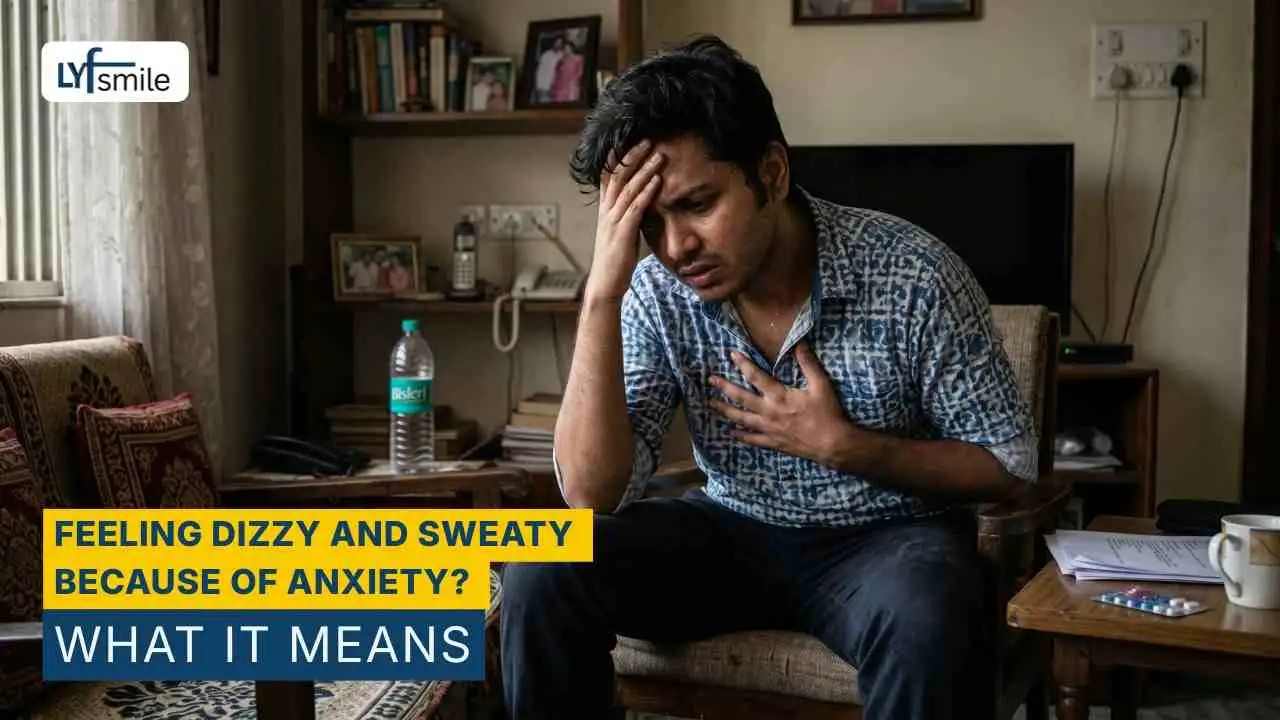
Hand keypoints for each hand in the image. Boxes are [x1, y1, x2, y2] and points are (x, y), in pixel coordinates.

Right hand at [584, 139, 664, 301]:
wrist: (605, 285)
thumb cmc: (614, 261)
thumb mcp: (619, 233)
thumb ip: (626, 217)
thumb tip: (640, 205)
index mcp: (604, 211)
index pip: (607, 177)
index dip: (617, 158)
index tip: (629, 141)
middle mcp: (606, 212)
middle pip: (618, 176)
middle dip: (632, 156)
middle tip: (648, 140)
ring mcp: (613, 221)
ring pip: (628, 188)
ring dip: (644, 169)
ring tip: (658, 155)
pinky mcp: (623, 233)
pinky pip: (635, 207)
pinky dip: (647, 192)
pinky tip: (658, 180)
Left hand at [709, 343, 853, 464]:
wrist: (832, 444)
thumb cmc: (828, 413)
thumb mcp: (821, 385)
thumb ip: (808, 364)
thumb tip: (800, 343)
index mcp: (780, 396)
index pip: (756, 376)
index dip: (743, 364)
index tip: (732, 355)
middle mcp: (769, 412)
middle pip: (741, 398)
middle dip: (724, 387)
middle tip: (710, 380)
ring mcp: (769, 428)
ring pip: (742, 418)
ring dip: (725, 410)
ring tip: (711, 404)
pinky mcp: (773, 442)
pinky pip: (753, 439)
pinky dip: (740, 436)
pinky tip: (730, 433)